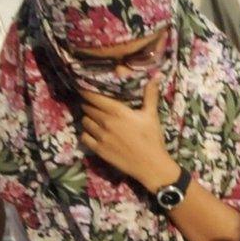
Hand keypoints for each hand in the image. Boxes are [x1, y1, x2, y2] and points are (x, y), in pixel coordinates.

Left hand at [79, 74, 178, 191]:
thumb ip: (150, 94)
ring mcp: (100, 137)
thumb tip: (156, 75)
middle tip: (90, 103)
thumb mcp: (152, 115)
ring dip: (87, 118)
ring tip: (92, 117)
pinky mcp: (98, 150)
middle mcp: (106, 122)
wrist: (150, 165)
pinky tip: (92, 132)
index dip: (86, 92)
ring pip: (85, 122)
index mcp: (118, 112)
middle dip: (88, 104)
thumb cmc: (152, 138)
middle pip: (88, 108)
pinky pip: (84, 137)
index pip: (94, 98)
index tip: (83, 88)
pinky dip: (86, 133)